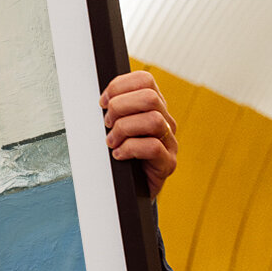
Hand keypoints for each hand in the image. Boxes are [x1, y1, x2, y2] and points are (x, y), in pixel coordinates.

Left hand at [100, 70, 177, 198]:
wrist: (130, 190)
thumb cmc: (121, 155)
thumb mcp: (115, 127)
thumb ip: (114, 110)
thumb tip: (101, 100)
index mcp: (153, 107)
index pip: (145, 80)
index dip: (119, 86)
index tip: (103, 102)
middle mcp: (165, 121)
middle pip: (149, 97)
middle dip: (120, 107)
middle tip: (107, 123)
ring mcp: (169, 142)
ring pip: (153, 120)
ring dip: (124, 129)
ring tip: (112, 141)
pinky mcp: (168, 163)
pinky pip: (153, 147)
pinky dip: (129, 149)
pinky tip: (119, 155)